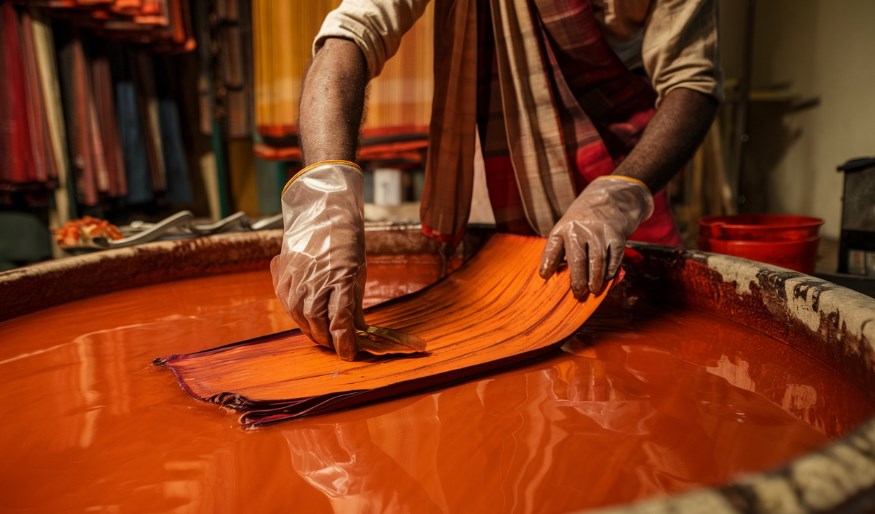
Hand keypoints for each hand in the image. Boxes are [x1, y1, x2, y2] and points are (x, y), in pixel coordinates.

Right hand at [271, 161, 365, 360]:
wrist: (322, 211)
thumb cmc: (346, 240)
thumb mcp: (358, 271)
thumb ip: (355, 303)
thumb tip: (358, 330)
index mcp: (340, 280)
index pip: (340, 324)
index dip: (345, 344)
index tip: (350, 353)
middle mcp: (315, 283)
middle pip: (318, 325)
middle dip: (328, 341)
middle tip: (338, 346)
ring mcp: (296, 279)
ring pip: (301, 318)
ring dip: (312, 331)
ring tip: (322, 336)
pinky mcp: (283, 276)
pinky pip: (288, 304)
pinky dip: (298, 316)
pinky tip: (306, 319)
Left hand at [539, 176, 653, 298]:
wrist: (610, 198)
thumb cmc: (583, 220)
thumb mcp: (567, 228)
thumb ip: (561, 249)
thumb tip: (553, 276)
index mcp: (563, 228)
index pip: (553, 248)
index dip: (548, 263)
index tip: (544, 276)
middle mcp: (580, 229)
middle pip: (577, 259)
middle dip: (577, 280)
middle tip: (577, 294)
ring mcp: (599, 232)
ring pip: (597, 261)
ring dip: (595, 279)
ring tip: (592, 291)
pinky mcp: (617, 236)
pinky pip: (613, 258)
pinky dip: (610, 271)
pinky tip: (606, 278)